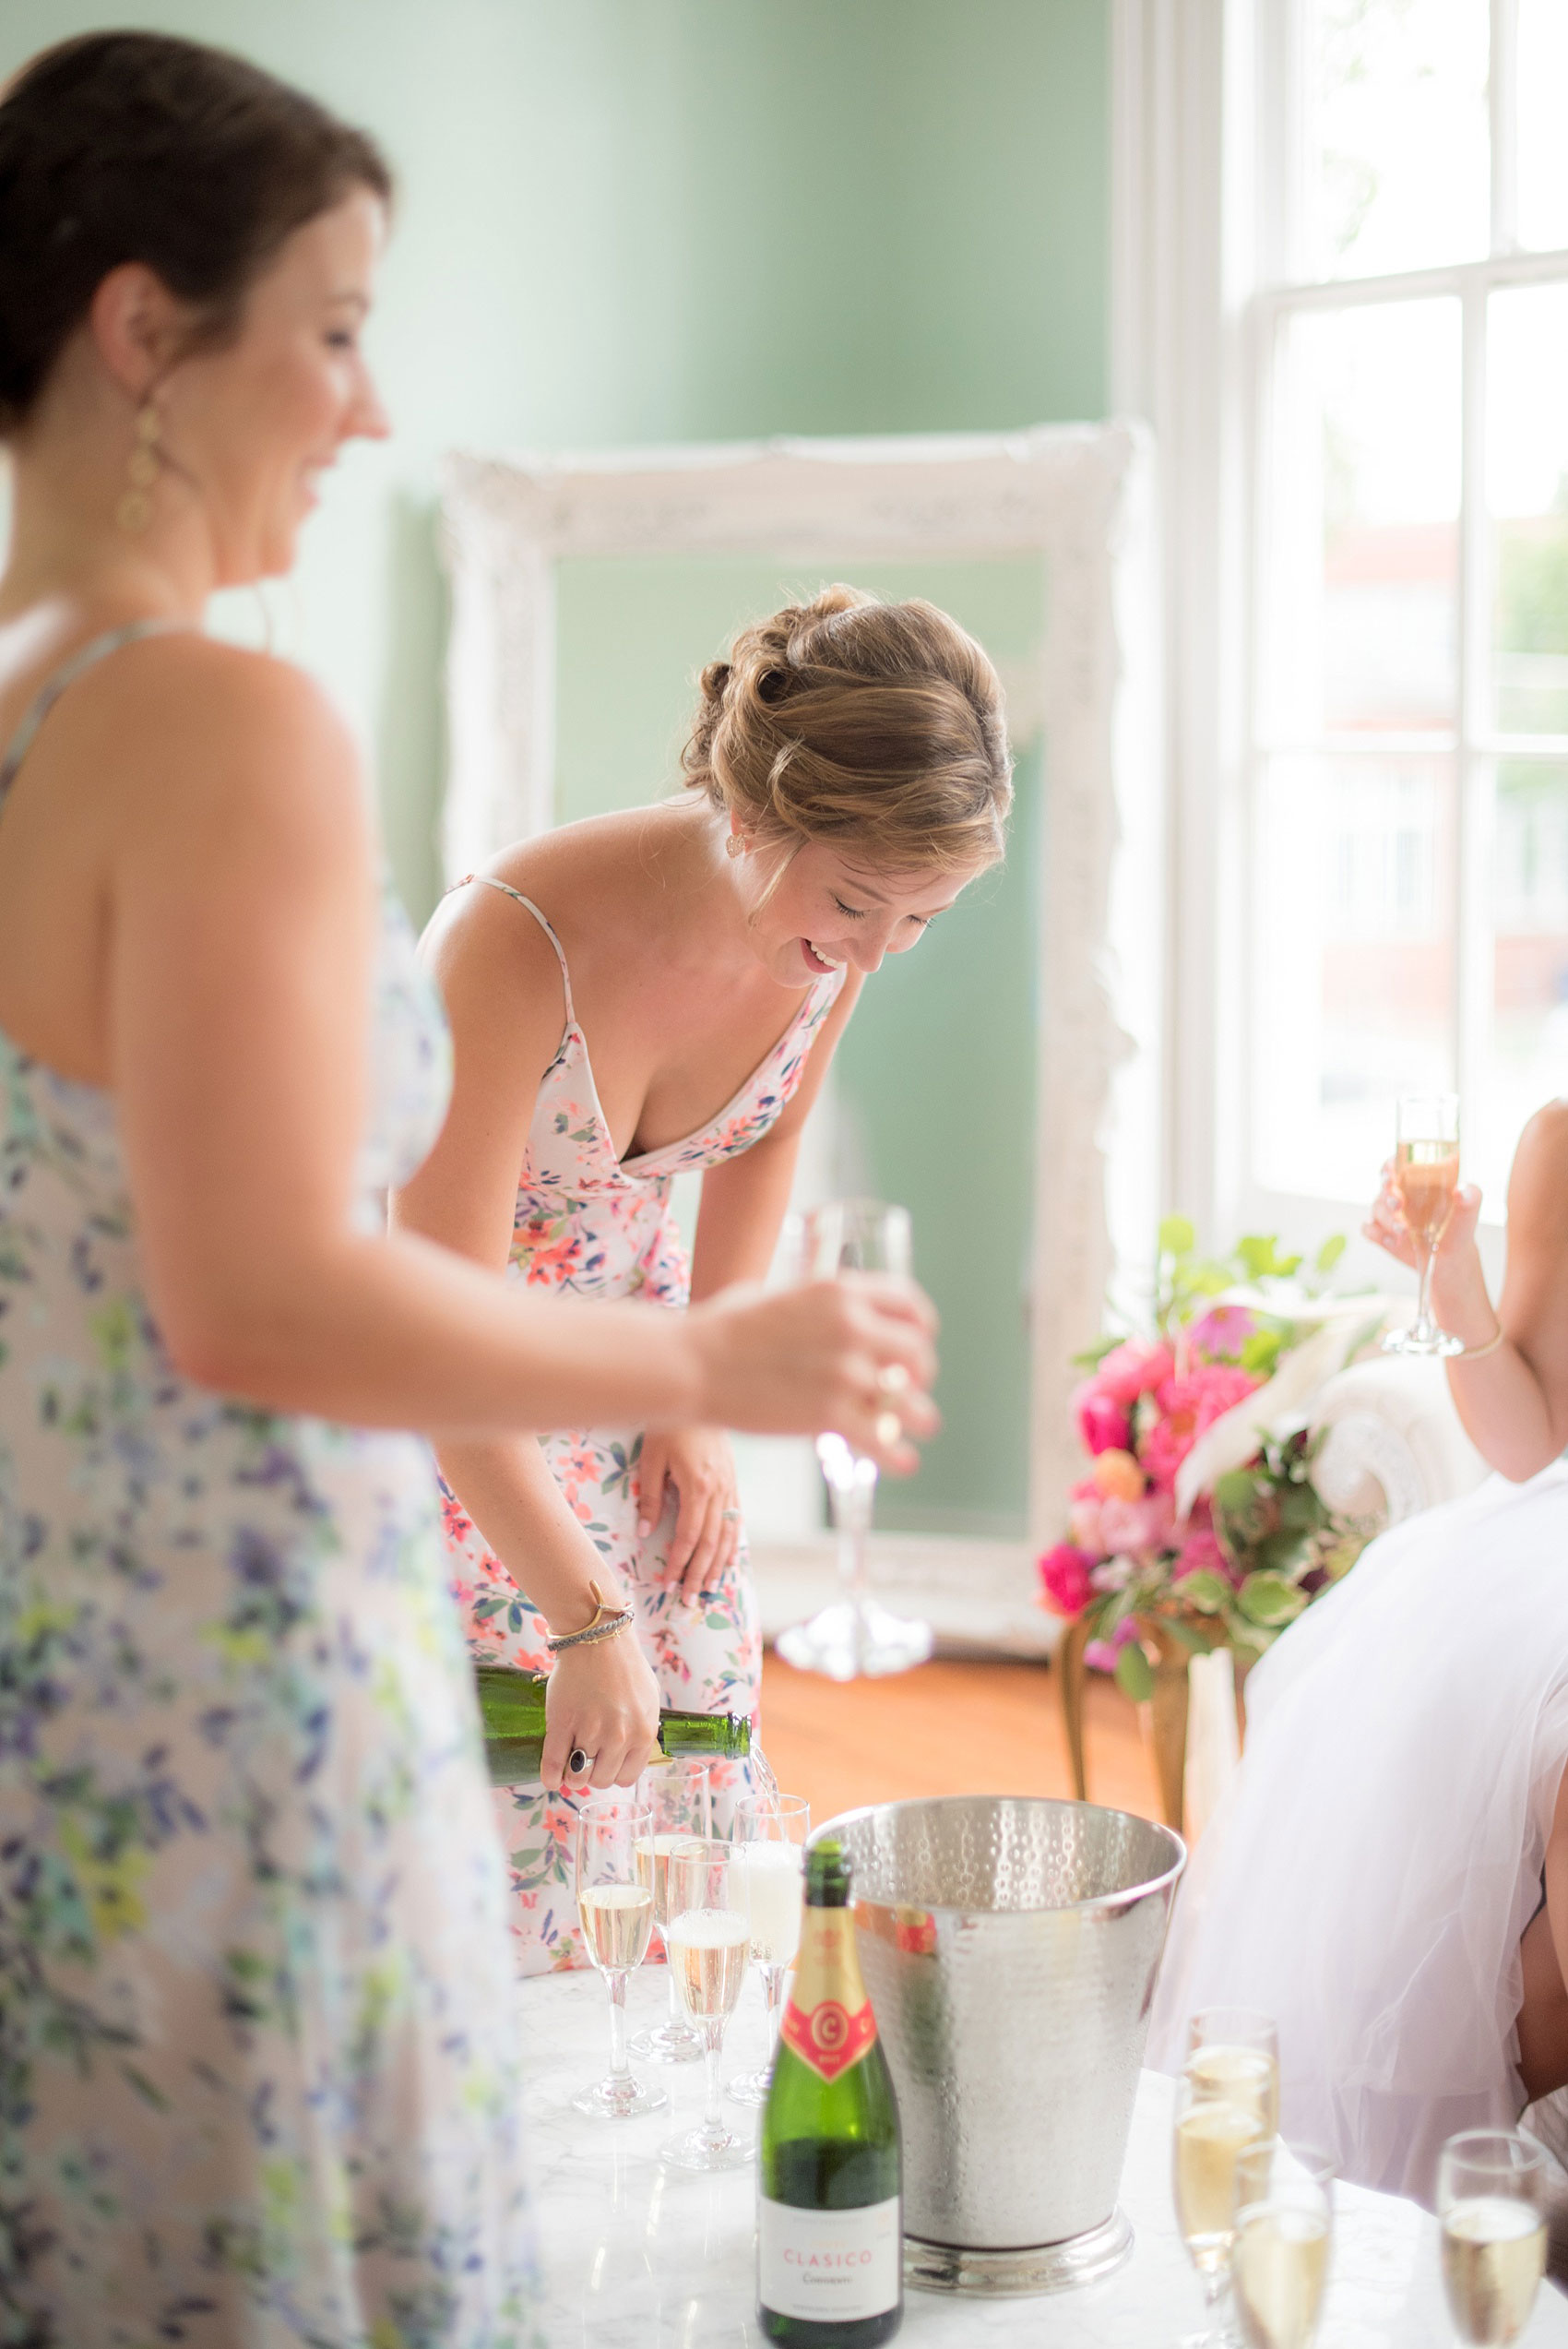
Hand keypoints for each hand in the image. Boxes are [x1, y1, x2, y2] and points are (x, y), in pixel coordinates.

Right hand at [540, 1627, 659, 1795]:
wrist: (597, 1638)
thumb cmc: (624, 1666)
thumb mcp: (649, 1699)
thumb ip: (645, 1729)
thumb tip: (636, 1752)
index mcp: (643, 1733)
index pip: (627, 1778)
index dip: (613, 1774)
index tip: (604, 1765)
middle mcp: (619, 1737)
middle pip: (601, 1779)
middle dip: (592, 1774)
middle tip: (585, 1760)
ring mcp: (590, 1731)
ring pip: (577, 1776)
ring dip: (571, 1775)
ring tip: (569, 1764)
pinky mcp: (563, 1723)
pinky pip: (554, 1763)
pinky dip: (550, 1776)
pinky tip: (550, 1778)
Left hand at [637, 1425, 740, 1601]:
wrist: (699, 1392)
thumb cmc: (669, 1424)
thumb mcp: (651, 1458)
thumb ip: (650, 1497)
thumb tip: (645, 1533)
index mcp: (698, 1488)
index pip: (689, 1537)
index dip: (679, 1563)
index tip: (669, 1584)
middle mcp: (719, 1492)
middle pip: (711, 1543)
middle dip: (700, 1574)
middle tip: (690, 1601)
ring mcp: (731, 1487)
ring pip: (728, 1535)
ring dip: (719, 1564)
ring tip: (710, 1589)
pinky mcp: (734, 1481)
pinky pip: (737, 1519)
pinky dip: (733, 1543)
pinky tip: (728, 1558)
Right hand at [684, 1272, 939, 1472]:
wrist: (691, 1363)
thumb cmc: (722, 1328)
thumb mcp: (779, 1295)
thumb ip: (815, 1306)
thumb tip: (826, 1315)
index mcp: (840, 1292)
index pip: (910, 1305)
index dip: (921, 1326)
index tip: (918, 1341)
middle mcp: (852, 1327)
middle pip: (918, 1354)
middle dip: (919, 1373)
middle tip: (909, 1388)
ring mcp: (844, 1373)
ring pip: (910, 1401)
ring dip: (918, 1415)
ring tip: (919, 1424)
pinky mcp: (829, 1416)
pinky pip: (883, 1440)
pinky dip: (897, 1454)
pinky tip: (904, 1461)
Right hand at [1364, 1156, 1482, 1271]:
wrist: (1450, 1256)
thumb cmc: (1458, 1226)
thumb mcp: (1469, 1210)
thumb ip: (1471, 1197)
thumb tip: (1462, 1191)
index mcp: (1416, 1180)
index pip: (1396, 1163)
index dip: (1391, 1164)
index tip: (1393, 1171)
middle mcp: (1399, 1192)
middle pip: (1384, 1184)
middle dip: (1388, 1193)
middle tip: (1399, 1204)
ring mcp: (1388, 1212)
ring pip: (1376, 1208)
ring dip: (1388, 1220)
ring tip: (1405, 1233)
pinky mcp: (1381, 1231)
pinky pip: (1369, 1229)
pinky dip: (1378, 1235)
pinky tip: (1393, 1241)